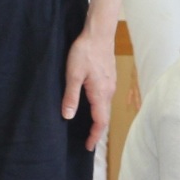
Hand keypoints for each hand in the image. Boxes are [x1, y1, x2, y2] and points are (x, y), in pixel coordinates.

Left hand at [61, 26, 116, 152]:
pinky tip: (92, 106)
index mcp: (100, 93)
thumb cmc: (85, 52)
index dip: (94, 136)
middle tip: (88, 142)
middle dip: (97, 131)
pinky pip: (105, 98)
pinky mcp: (109, 77)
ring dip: (99, 120)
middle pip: (104, 117)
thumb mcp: (73, 74)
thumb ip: (71, 96)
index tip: (89, 147)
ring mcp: (110, 84)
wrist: (99, 33)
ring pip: (105, 107)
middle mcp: (108, 91)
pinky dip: (100, 108)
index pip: (100, 121)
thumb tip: (69, 117)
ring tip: (90, 127)